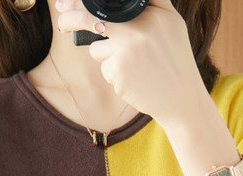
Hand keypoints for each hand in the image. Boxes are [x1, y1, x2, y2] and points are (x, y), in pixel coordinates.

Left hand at [56, 0, 209, 126]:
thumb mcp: (172, 25)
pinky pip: (103, 67)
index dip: (84, 0)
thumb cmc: (174, 64)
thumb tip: (116, 2)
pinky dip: (113, 75)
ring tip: (132, 68)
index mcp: (155, 11)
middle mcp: (140, 25)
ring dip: (106, 57)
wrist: (180, 99)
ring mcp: (127, 46)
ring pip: (97, 48)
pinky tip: (132, 80)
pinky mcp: (118, 68)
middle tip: (62, 21)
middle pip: (91, 16)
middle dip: (71, 18)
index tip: (66, 1)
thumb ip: (152, 6)